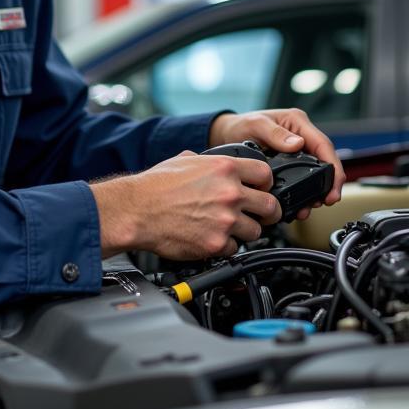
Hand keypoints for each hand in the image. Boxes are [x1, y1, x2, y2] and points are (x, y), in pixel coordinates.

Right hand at [92, 150, 280, 259]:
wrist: (137, 210)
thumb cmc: (155, 186)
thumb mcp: (185, 160)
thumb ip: (210, 162)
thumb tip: (218, 165)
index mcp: (225, 168)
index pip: (266, 174)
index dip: (266, 184)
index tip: (262, 190)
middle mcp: (229, 193)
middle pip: (270, 206)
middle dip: (267, 212)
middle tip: (260, 215)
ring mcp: (225, 220)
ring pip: (256, 231)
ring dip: (245, 231)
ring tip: (228, 227)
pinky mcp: (216, 244)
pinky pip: (234, 249)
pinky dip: (226, 246)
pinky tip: (212, 237)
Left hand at [208, 108, 345, 218]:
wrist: (227, 135)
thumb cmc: (240, 125)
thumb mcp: (256, 125)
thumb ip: (275, 133)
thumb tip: (297, 144)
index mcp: (298, 122)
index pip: (323, 145)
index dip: (333, 167)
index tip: (333, 187)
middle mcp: (301, 136)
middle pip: (325, 161)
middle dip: (328, 183)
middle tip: (326, 201)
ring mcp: (297, 150)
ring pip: (316, 172)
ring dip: (317, 191)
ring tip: (310, 207)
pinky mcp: (290, 162)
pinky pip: (303, 177)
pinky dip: (304, 192)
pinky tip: (301, 204)